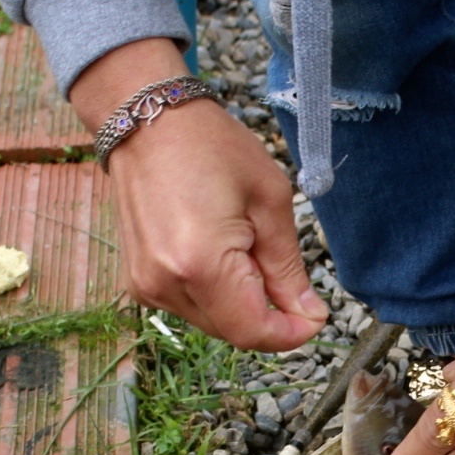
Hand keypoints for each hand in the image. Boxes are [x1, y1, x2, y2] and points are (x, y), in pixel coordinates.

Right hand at [73, 39, 327, 351]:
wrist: (147, 121)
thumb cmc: (211, 146)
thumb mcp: (270, 200)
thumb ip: (288, 268)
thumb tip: (307, 313)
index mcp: (200, 263)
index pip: (253, 331)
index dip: (291, 333)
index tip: (315, 315)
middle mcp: (165, 284)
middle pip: (234, 330)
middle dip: (269, 312)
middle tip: (283, 267)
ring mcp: (146, 285)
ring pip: (214, 321)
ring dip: (241, 300)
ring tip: (244, 245)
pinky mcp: (138, 281)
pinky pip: (190, 305)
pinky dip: (215, 291)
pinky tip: (219, 250)